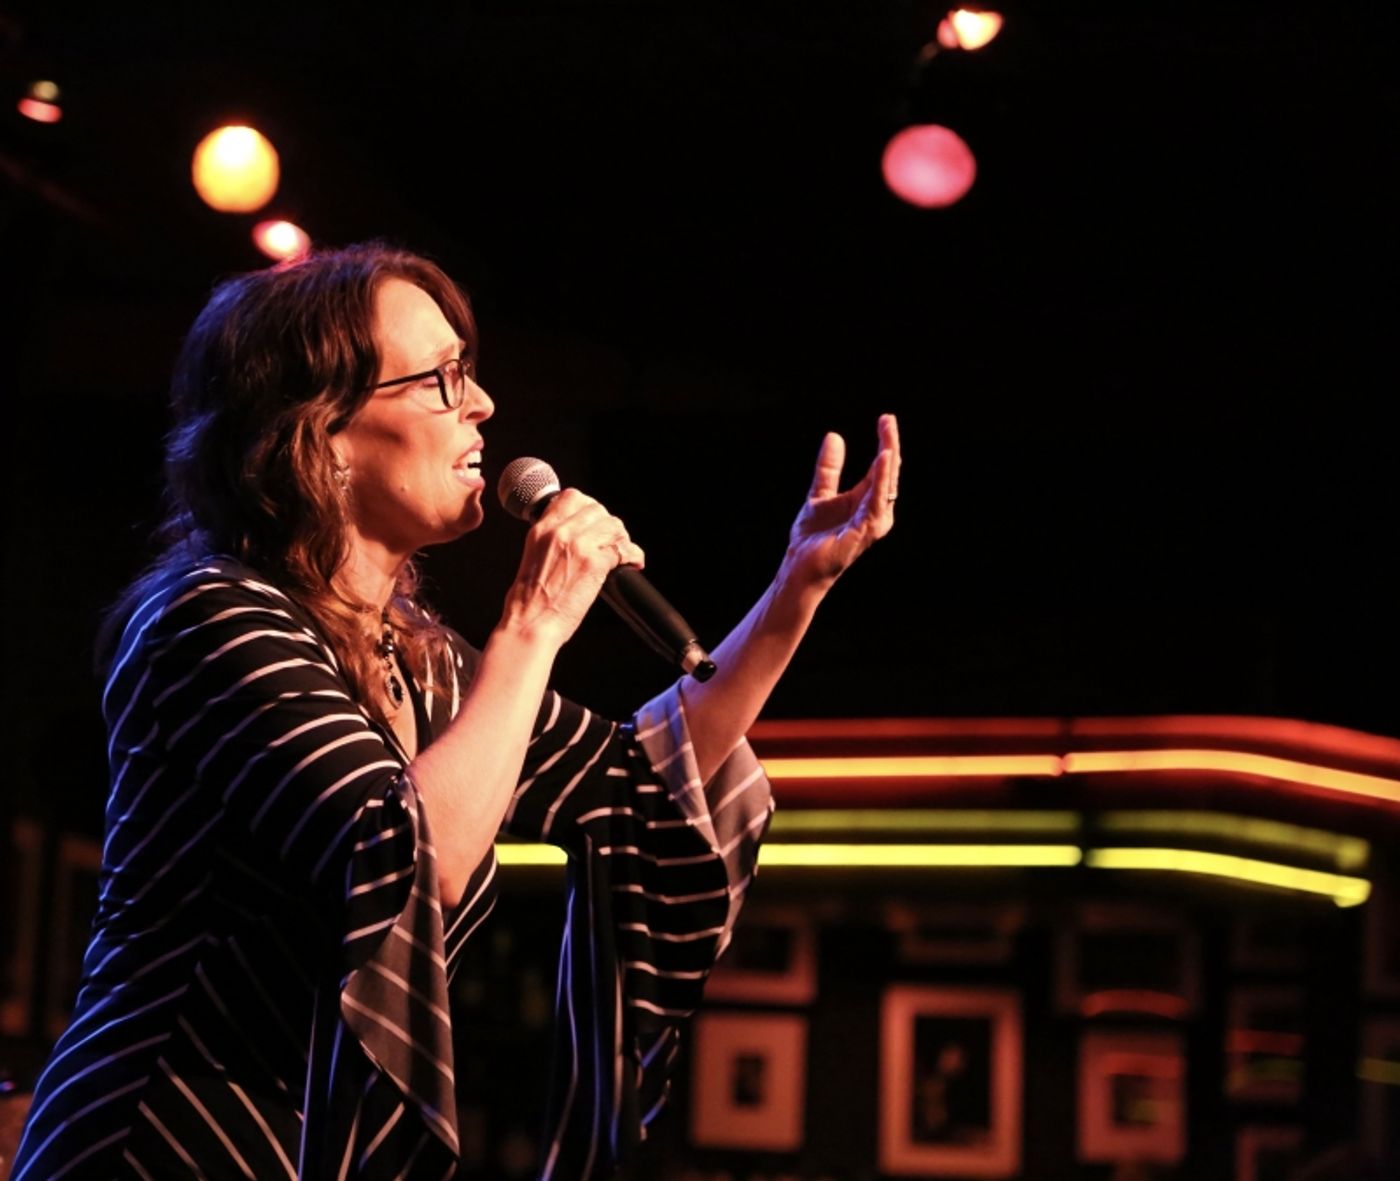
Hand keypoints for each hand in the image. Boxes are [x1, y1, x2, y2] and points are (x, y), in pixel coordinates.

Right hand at [501, 489, 645, 646]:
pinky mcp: (594, 563)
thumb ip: (552, 540)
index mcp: (541, 529)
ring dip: (622, 539)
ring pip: (613, 525)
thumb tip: (576, 536)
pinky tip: (632, 564)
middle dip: (608, 524)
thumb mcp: (533, 557)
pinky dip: (633, 556)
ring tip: (622, 553)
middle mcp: (559, 531)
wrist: (530, 623)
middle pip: (597, 509)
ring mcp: (578, 545)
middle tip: (611, 541)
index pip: (572, 497)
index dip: (589, 507)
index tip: (595, 522)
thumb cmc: (530, 600)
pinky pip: (623, 549)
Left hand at [783, 413, 899, 586]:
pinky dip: (881, 479)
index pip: (882, 466)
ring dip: (888, 457)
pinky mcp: (865, 530)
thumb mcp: (820, 493)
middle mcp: (876, 510)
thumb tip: (835, 435)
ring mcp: (873, 521)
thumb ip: (829, 468)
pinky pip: (877, 500)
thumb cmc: (813, 537)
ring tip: (888, 432)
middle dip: (890, 444)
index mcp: (866, 500)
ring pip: (886, 483)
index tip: (886, 419)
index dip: (885, 442)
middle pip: (888, 472)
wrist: (800, 565)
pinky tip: (882, 458)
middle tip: (888, 419)